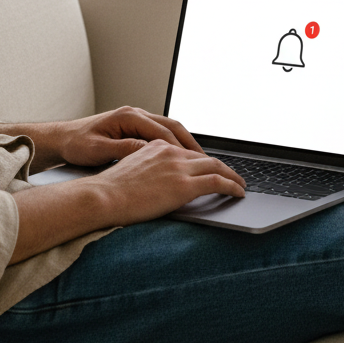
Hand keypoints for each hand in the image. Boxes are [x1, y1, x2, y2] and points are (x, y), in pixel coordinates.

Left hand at [53, 106, 205, 167]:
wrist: (63, 138)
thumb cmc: (77, 144)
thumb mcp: (99, 150)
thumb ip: (124, 148)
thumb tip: (148, 151)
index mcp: (128, 116)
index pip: (162, 131)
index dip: (180, 148)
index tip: (195, 162)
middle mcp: (135, 114)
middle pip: (172, 125)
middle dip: (190, 143)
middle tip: (207, 161)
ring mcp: (136, 119)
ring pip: (169, 128)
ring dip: (185, 143)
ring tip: (201, 161)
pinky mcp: (135, 127)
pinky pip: (161, 134)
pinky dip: (174, 144)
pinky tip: (182, 159)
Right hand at [91, 139, 245, 224]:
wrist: (103, 196)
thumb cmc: (110, 190)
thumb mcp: (130, 171)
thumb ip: (148, 170)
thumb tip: (158, 182)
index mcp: (156, 146)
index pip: (187, 152)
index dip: (203, 161)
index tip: (211, 169)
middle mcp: (170, 151)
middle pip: (205, 157)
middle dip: (223, 167)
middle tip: (233, 176)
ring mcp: (178, 167)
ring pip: (217, 167)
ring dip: (232, 176)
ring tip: (240, 185)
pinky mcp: (184, 185)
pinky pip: (218, 182)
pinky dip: (233, 186)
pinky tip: (239, 192)